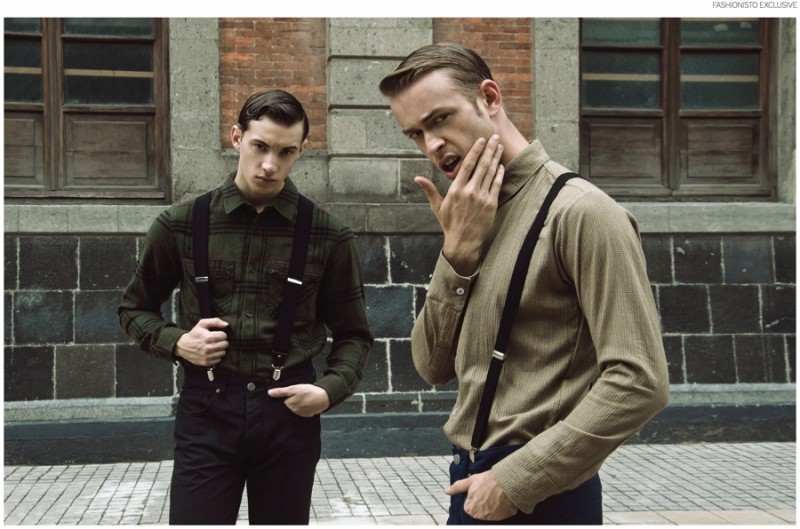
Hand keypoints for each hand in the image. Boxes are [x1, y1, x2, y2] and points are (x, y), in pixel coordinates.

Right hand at [175, 318, 228, 366]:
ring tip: (214, 346)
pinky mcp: (206, 363)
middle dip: (222, 341)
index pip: (224, 336)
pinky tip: (211, 352)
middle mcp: (208, 348)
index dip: (221, 334)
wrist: (183, 346)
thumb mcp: (202, 324)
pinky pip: (219, 360)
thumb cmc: (194, 334)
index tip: (216, 335)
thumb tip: (226, 324)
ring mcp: (207, 356)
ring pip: (223, 352)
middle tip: (216, 341)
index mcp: (208, 337)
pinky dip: (216, 356)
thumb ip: (215, 321)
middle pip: (225, 344)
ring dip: (220, 349)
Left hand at [268, 384, 329, 416]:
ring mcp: (300, 414)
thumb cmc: (309, 392)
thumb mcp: (294, 388)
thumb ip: (281, 391)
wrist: (324, 397)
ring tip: (302, 399)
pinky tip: (306, 403)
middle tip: (297, 395)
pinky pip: (301, 412)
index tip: (289, 394)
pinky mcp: (306, 415)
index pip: (282, 403)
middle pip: (287, 407)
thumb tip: (269, 393)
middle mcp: (293, 412)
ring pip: (294, 410)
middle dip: (290, 402)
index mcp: (289, 405)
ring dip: (296, 405)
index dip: (284, 398)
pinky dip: (302, 408)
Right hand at [415, 135, 504, 275]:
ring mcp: (481, 197)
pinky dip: (499, 174)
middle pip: (481, 165)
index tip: (481, 140)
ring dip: (496, 158)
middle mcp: (469, 191)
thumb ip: (429, 190)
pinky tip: (501, 165)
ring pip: (490, 173)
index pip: (467, 165)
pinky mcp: (491, 204)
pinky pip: (496, 185)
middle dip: (489, 150)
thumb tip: (416, 178)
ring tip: (500, 147)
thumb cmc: (450, 224)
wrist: (463, 241)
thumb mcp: (437, 206)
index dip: (475, 151)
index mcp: (456, 189)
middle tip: (495, 138)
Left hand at [445, 470, 517, 520]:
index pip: (469, 506)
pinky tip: (501, 499)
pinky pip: (499, 514)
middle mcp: (479, 516)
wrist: (507, 482)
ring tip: (495, 495)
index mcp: (469, 508)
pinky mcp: (502, 518)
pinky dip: (500, 508)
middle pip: (479, 510)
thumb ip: (457, 487)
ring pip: (489, 512)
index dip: (474, 497)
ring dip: (491, 506)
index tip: (479, 491)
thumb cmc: (488, 480)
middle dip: (482, 503)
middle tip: (488, 492)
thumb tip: (447, 491)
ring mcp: (491, 518)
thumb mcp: (470, 481)